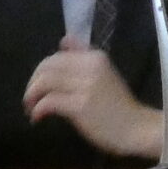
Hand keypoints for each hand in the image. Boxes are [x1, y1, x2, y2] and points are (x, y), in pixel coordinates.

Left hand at [21, 36, 163, 159]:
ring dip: (31, 96)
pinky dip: (38, 109)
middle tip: (30, 99)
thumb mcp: (103, 73)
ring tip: (31, 108)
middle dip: (33, 83)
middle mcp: (89, 66)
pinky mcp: (80, 105)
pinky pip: (49, 102)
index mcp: (94, 57)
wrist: (137, 128)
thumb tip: (63, 40)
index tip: (38, 87)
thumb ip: (83, 55)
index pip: (56, 57)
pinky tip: (37, 118)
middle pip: (47, 67)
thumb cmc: (119, 105)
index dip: (41, 72)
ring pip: (44, 82)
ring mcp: (85, 85)